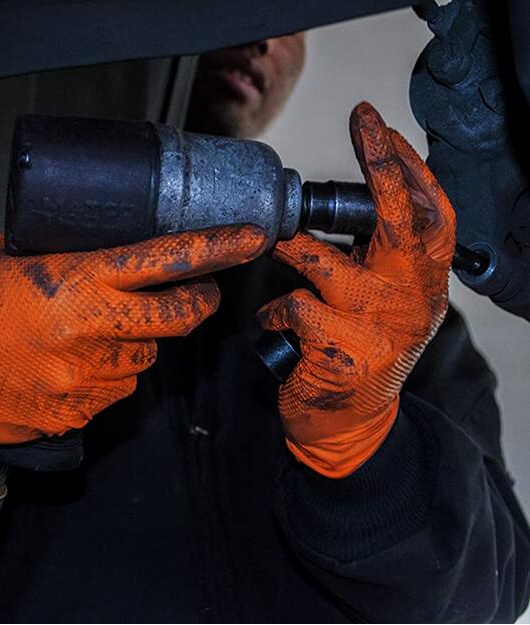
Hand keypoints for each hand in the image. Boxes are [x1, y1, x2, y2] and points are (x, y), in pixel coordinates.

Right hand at [0, 225, 264, 443]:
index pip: (164, 260)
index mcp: (73, 282)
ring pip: (148, 358)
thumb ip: (71, 250)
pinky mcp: (77, 414)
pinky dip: (113, 374)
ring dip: (141, 342)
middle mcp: (87, 333)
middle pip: (179, 318)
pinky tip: (76, 362)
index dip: (215, 247)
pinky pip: (120, 390)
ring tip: (99, 330)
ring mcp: (85, 380)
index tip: (249, 237)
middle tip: (195, 292)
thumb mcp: (12, 256)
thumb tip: (118, 245)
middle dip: (197, 303)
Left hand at [257, 102, 454, 477]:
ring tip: (277, 249)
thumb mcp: (385, 306)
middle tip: (363, 125)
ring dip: (292, 251)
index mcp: (424, 285)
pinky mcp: (340, 355)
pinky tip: (277, 325)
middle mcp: (411, 302)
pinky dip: (276, 312)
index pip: (432, 217)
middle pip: (401, 223)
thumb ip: (378, 263)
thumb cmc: (364, 353)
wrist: (352, 424)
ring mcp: (378, 329)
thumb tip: (345, 210)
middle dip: (381, 166)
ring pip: (324, 265)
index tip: (382, 128)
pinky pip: (293, 309)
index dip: (410, 169)